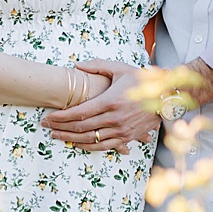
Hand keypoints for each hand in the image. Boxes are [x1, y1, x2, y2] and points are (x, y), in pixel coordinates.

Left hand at [43, 59, 162, 152]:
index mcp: (110, 101)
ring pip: (90, 139)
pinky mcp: (127, 137)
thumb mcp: (120, 68)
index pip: (78, 113)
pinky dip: (88, 146)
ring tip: (56, 136)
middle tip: (46, 126)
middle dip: (60, 128)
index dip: (60, 117)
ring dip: (70, 139)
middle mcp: (113, 119)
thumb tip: (77, 65)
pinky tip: (77, 144)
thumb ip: (97, 65)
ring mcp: (120, 130)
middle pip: (80, 127)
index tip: (48, 117)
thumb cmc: (142, 79)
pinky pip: (104, 146)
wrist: (166, 96)